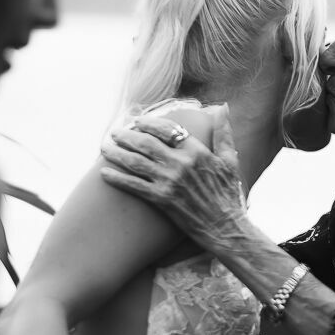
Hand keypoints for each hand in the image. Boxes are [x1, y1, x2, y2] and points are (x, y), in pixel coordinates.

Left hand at [100, 106, 251, 255]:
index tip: (138, 122)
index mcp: (197, 151)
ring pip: (136, 162)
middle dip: (127, 136)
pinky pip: (134, 185)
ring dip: (116, 153)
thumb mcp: (230, 160)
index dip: (149, 123)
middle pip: (146, 143)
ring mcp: (170, 181)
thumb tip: (223, 107)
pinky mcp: (162, 199)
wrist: (225, 227)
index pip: (167, 129)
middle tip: (115, 133)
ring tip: (104, 148)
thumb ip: (224, 133)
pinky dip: (117, 178)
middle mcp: (181, 163)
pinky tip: (104, 174)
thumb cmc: (228, 195)